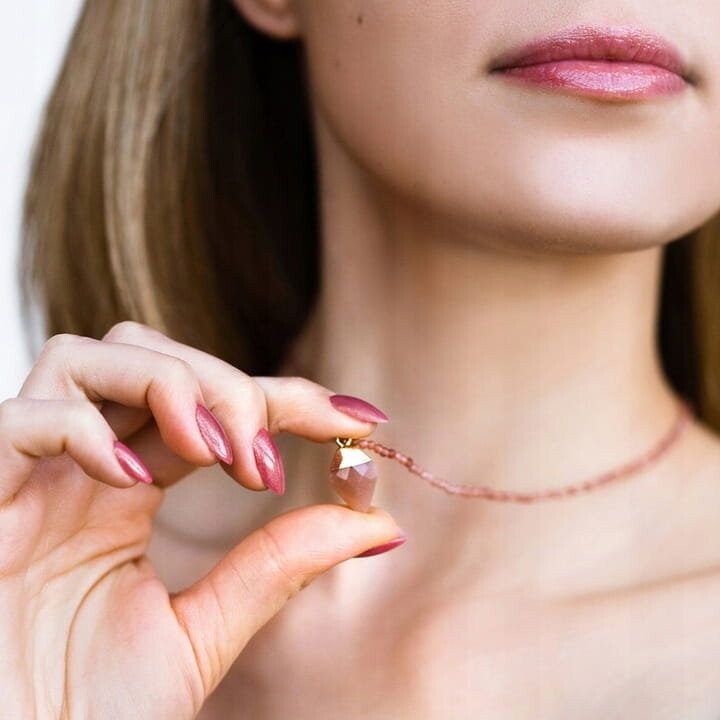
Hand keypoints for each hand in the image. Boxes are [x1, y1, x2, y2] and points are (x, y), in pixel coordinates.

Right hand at [0, 321, 400, 718]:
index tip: (359, 420)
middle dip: (226, 386)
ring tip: (214, 452)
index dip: (287, 396)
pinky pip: (22, 418)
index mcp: (130, 490)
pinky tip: (132, 480)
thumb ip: (279, 567)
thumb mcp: (200, 635)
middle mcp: (82, 468)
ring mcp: (26, 476)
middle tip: (262, 461)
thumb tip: (379, 524)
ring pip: (90, 357)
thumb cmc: (83, 713)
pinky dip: (86, 427)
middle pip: (153, 356)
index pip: (211, 406)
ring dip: (170, 384)